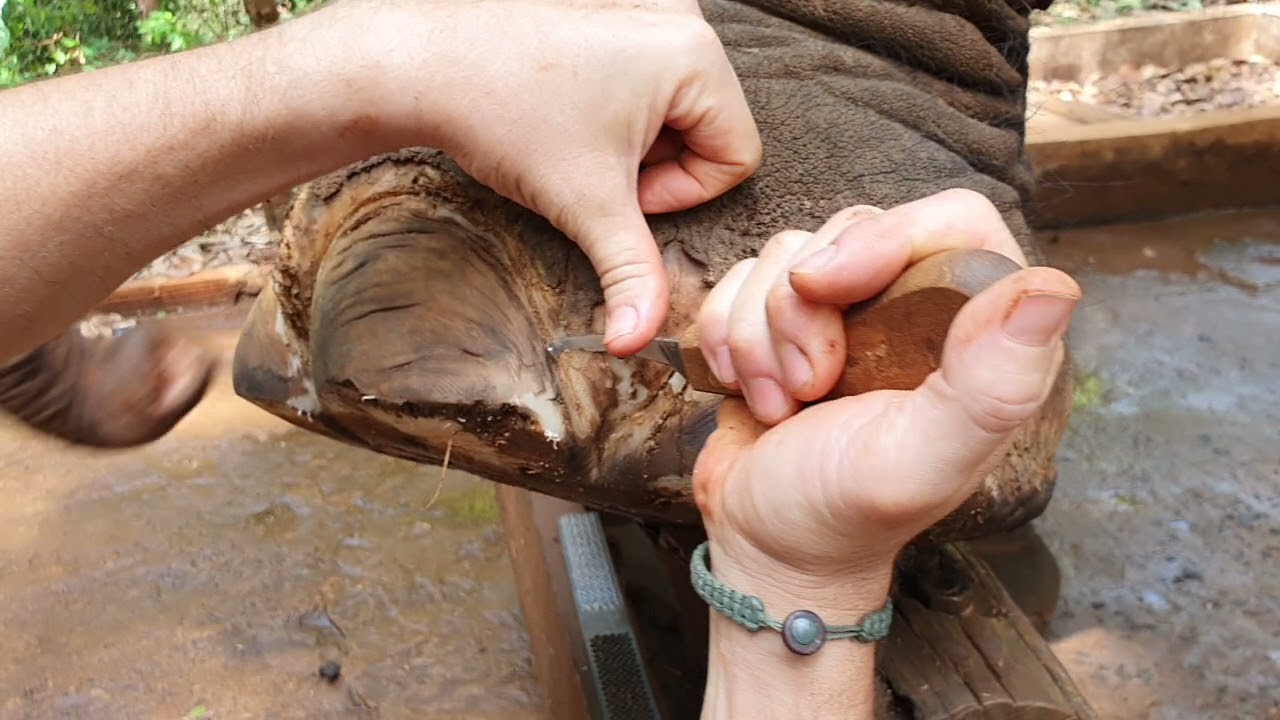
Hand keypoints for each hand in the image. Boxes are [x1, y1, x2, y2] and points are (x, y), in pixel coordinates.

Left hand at [346, 0, 761, 356]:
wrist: (427, 64)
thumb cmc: (505, 115)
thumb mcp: (585, 206)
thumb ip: (630, 276)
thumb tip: (640, 341)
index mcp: (698, 56)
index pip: (737, 157)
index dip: (679, 193)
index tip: (619, 187)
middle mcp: (684, 20)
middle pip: (710, 131)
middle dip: (656, 166)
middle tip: (596, 164)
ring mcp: (647, 9)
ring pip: (678, 108)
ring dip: (636, 140)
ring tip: (579, 135)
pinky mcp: (615, 11)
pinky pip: (648, 78)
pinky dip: (617, 107)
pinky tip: (569, 109)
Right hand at [691, 189, 1079, 610]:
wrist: (764, 544)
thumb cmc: (845, 514)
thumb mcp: (920, 461)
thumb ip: (990, 384)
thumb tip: (1055, 288)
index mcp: (976, 333)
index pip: (949, 220)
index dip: (881, 238)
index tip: (825, 287)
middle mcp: (914, 308)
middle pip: (852, 229)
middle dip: (801, 309)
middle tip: (809, 386)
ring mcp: (844, 310)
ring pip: (785, 255)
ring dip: (760, 334)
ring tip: (780, 403)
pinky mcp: (781, 319)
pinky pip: (739, 278)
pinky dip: (726, 333)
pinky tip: (744, 389)